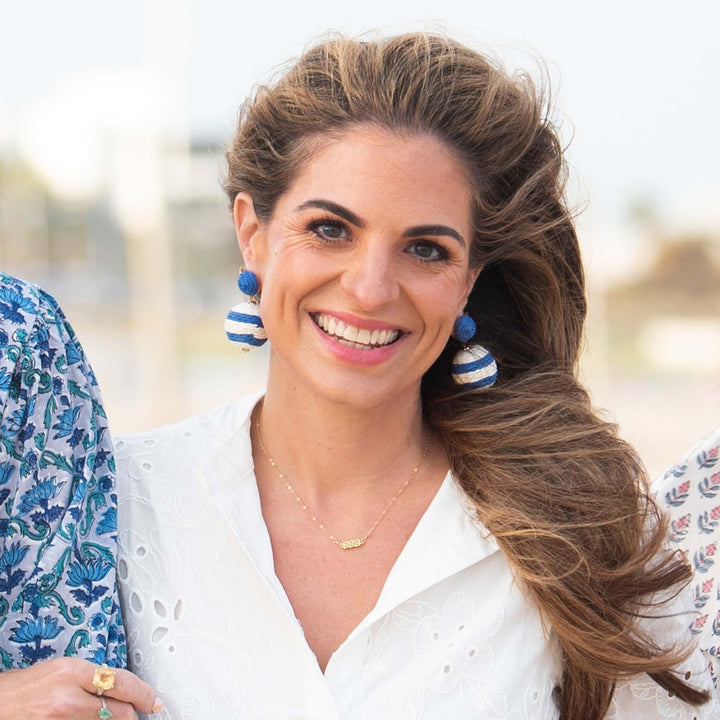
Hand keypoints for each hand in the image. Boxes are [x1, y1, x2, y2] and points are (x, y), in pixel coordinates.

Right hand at [0, 657, 161, 718]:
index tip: (154, 701)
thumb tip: (118, 688)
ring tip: (113, 717)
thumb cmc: (25, 687)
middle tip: (138, 713)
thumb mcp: (60, 670)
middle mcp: (68, 695)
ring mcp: (60, 718)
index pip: (122, 682)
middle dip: (132, 714)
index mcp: (72, 670)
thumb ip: (89, 678)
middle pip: (118, 711)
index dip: (144, 694)